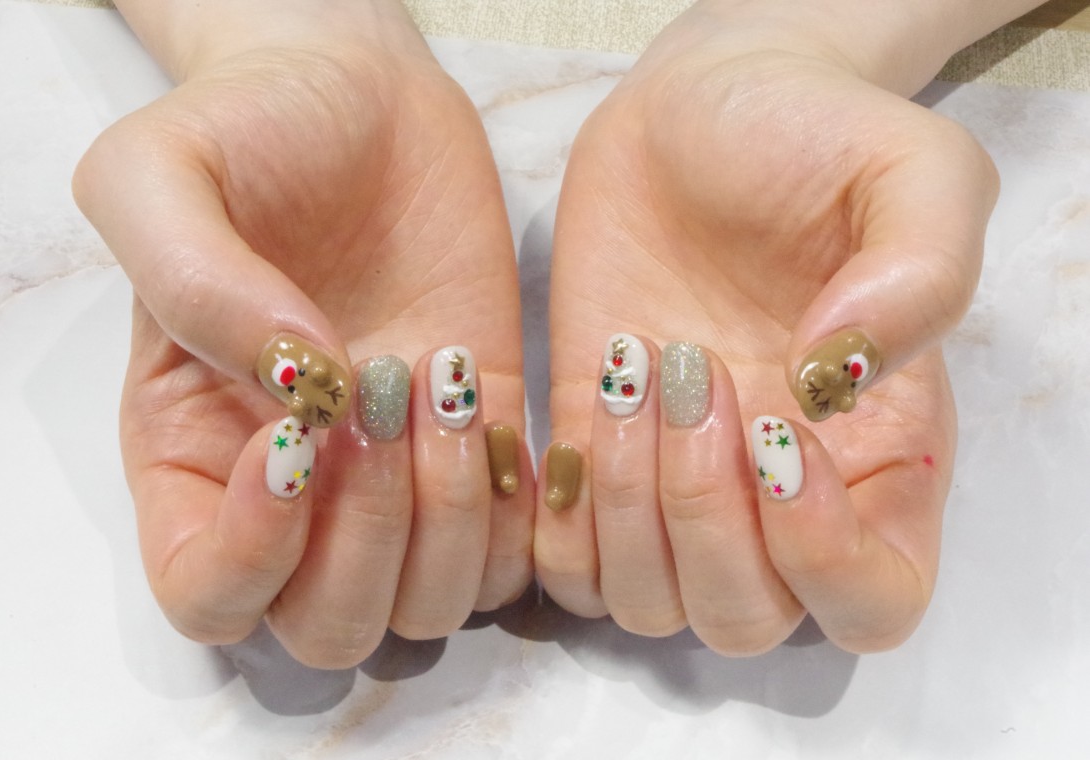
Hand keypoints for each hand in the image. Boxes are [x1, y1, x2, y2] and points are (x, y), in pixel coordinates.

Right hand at [74, 1, 532, 667]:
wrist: (360, 95)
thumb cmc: (242, 129)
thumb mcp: (160, 174)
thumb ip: (192, 280)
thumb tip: (295, 386)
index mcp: (190, 451)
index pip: (206, 594)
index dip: (250, 556)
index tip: (292, 437)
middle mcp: (296, 491)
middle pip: (331, 627)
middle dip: (368, 538)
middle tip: (379, 395)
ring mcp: (395, 474)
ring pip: (432, 603)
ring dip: (449, 513)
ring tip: (441, 374)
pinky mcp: (479, 440)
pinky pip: (515, 545)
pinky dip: (518, 501)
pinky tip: (491, 396)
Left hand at [537, 5, 997, 652]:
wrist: (699, 111)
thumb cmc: (816, 137)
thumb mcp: (913, 171)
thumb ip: (920, 277)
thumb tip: (830, 384)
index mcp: (884, 456)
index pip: (871, 603)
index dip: (819, 556)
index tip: (773, 429)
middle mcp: (779, 497)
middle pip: (741, 619)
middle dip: (702, 517)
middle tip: (694, 369)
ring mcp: (677, 482)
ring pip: (643, 603)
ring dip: (625, 504)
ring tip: (633, 365)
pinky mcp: (595, 453)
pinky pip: (562, 560)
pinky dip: (557, 511)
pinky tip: (581, 404)